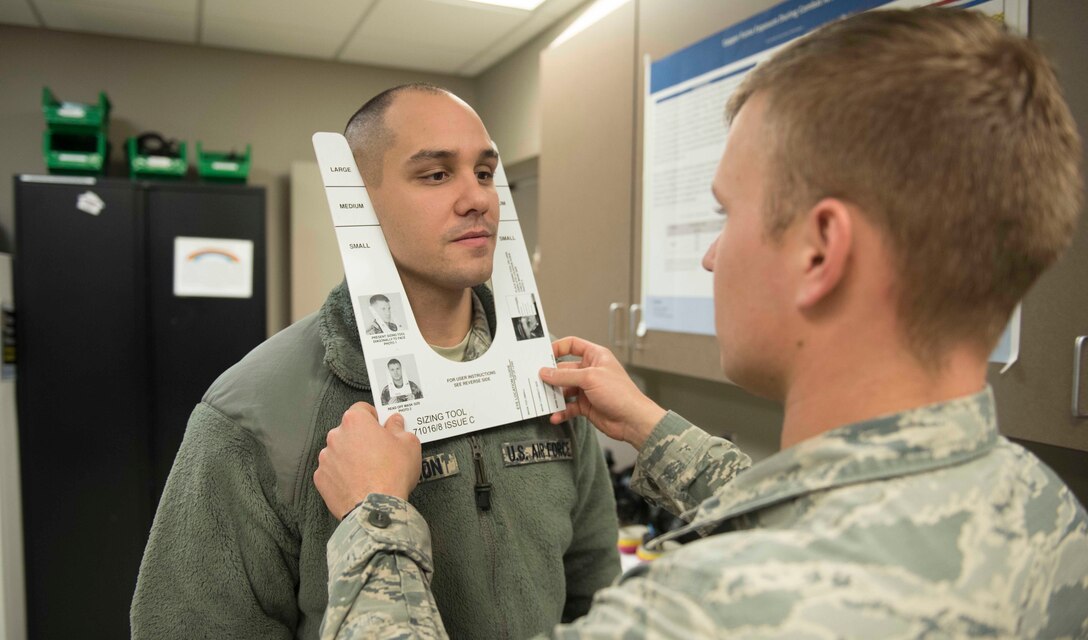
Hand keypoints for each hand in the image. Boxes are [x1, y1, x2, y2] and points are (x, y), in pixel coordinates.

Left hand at [314, 402, 421, 518]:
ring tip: (369, 471)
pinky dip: (342, 475)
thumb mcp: (409, 443)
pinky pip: (332, 471)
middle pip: (349, 431)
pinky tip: (358, 483)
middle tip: (379, 452)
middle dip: (362, 439)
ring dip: (351, 457)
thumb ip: (399, 428)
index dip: (374, 417)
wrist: (376, 507)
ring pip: (340, 452)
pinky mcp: (321, 479)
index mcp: (355, 421)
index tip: (382, 426)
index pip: (362, 409)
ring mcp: (326, 458)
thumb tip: (395, 422)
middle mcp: (336, 436)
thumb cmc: (392, 473)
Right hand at [540, 337, 666, 450]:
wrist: (632, 420)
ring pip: (564, 389)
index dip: (557, 347)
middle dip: (551, 376)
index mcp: (595, 356)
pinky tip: (554, 416)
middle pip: (564, 369)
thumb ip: (565, 375)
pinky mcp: (586, 405)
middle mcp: (590, 371)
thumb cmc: (620, 393)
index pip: (573, 345)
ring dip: (554, 395)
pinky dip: (561, 411)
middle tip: (535, 381)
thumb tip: (544, 372)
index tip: (542, 355)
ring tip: (541, 400)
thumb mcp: (590, 378)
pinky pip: (568, 406)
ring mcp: (587, 389)